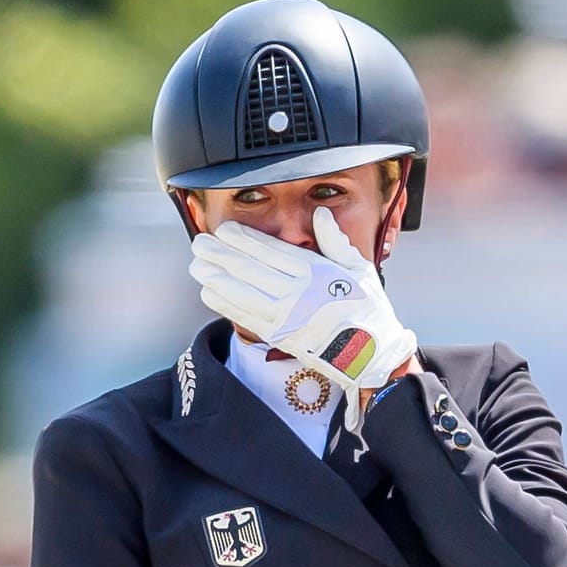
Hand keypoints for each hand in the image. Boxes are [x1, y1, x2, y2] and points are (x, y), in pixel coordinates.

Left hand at [190, 206, 416, 431]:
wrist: (370, 353)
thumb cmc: (367, 307)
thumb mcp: (358, 268)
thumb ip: (335, 241)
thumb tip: (320, 213)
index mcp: (316, 273)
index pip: (271, 252)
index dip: (244, 240)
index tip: (224, 230)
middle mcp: (297, 295)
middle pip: (250, 270)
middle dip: (220, 255)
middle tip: (199, 243)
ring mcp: (286, 318)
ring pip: (242, 294)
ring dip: (215, 278)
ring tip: (196, 265)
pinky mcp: (280, 337)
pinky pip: (246, 318)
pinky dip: (225, 304)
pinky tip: (207, 292)